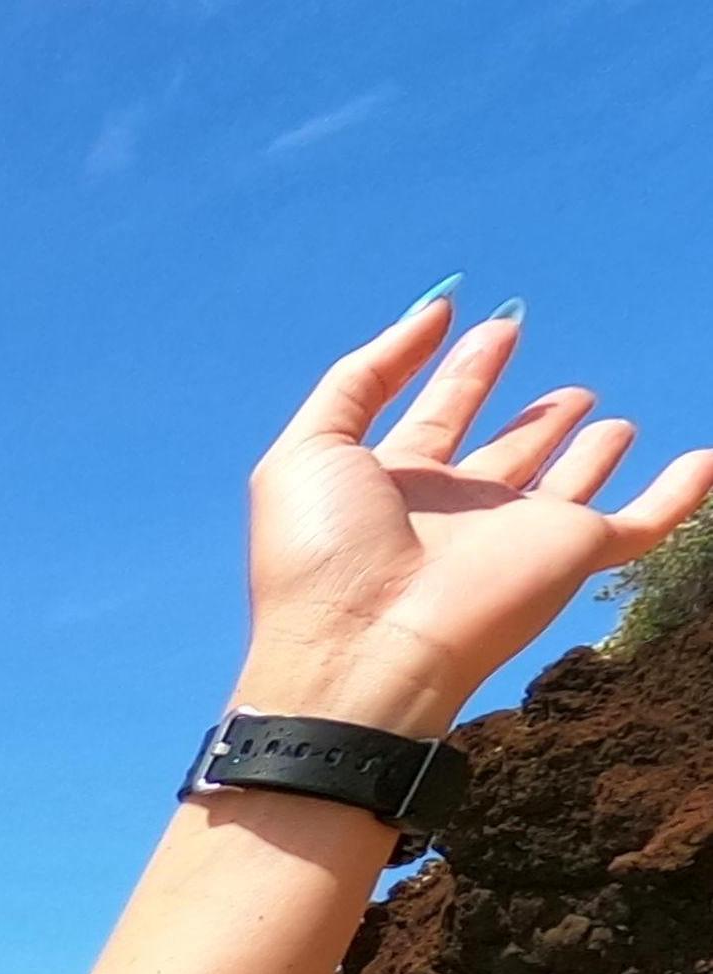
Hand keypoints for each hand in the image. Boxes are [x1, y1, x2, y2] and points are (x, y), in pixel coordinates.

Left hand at [237, 291, 712, 735]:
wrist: (364, 650)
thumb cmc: (323, 556)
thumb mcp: (313, 446)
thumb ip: (365, 374)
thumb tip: (438, 308)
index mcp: (392, 486)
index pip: (435, 417)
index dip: (462, 373)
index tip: (492, 326)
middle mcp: (455, 513)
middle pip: (503, 452)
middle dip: (528, 419)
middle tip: (556, 382)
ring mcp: (514, 537)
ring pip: (566, 487)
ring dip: (586, 454)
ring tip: (607, 419)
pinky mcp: (569, 557)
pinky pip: (641, 524)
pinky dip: (678, 496)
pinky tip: (703, 463)